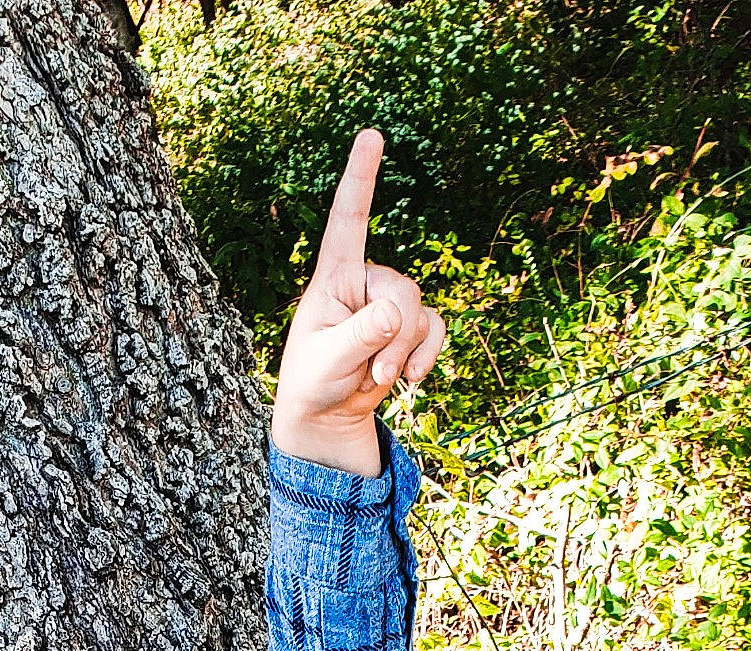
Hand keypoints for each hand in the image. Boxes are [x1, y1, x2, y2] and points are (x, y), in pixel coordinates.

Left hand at [270, 130, 448, 477]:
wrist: (328, 415)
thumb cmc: (313, 382)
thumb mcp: (327, 361)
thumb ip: (358, 337)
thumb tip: (393, 314)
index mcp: (333, 276)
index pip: (348, 219)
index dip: (361, 177)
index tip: (372, 134)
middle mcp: (365, 282)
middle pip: (402, 288)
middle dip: (394, 333)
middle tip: (373, 370)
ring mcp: (390, 304)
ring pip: (420, 311)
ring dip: (403, 352)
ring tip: (376, 377)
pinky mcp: (410, 328)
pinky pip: (436, 329)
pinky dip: (426, 356)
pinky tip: (408, 380)